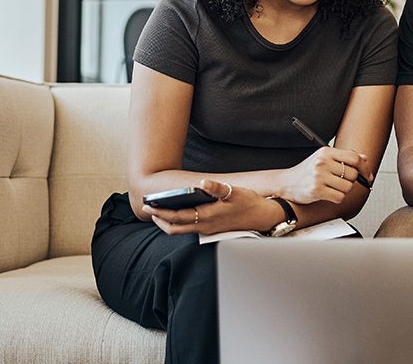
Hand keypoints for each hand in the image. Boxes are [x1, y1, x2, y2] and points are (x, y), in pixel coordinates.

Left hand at [143, 179, 273, 235]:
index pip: (177, 217)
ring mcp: (209, 230)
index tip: (148, 206)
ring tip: (161, 211)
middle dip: (160, 219)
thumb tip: (202, 183)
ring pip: (182, 230)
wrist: (264, 217)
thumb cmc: (249, 203)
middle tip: (149, 210)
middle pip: (174, 228)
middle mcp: (205, 227)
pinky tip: (180, 212)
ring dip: (169, 222)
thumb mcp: (235, 192)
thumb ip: (217, 187)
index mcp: (207, 216)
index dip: (161, 212)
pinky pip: (190, 229)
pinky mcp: (213, 230)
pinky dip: (180, 222)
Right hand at [281, 146, 369, 204]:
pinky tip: (328, 194)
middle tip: (339, 182)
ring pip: (348, 187)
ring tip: (332, 188)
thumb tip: (364, 158)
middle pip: (353, 174)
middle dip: (350, 181)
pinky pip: (339, 197)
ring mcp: (319, 176)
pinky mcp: (316, 190)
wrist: (286, 183)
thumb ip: (344, 158)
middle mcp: (322, 162)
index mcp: (326, 152)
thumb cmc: (306, 172)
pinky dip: (337, 198)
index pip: (354, 158)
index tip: (368, 175)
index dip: (365, 168)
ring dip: (343, 191)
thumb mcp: (324, 159)